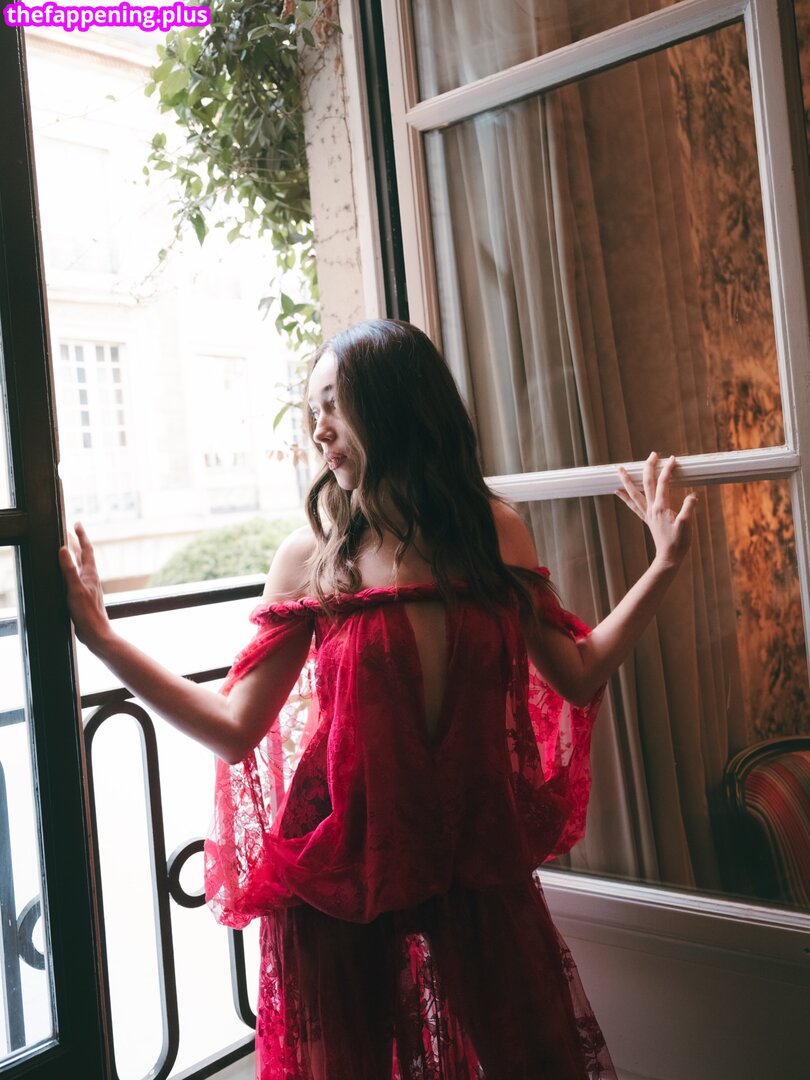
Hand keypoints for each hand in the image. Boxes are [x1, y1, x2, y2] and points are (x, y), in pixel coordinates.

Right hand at [58, 522, 113, 649]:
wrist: (96, 632)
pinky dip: (70, 570)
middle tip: (69, 531)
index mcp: (90, 574)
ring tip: (67, 547)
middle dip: (76, 543)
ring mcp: (87, 586)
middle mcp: (90, 578)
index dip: (81, 536)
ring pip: (80, 566)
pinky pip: (76, 577)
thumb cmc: (87, 612)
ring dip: (74, 555)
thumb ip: (69, 569)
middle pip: (83, 556)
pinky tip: (67, 575)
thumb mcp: (75, 588)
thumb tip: (64, 549)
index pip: (86, 549)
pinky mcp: (83, 596)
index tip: (77, 523)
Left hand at [615, 452, 697, 568]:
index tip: (673, 458)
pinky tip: (617, 491)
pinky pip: (633, 505)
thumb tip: (693, 495)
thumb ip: (689, 508)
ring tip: (619, 468)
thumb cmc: (679, 543)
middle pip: (647, 483)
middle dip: (649, 467)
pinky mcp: (647, 519)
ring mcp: (647, 513)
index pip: (663, 483)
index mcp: (661, 507)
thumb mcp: (687, 524)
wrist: (668, 558)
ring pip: (634, 492)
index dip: (667, 470)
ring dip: (627, 479)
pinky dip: (624, 497)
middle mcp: (651, 508)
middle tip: (652, 454)